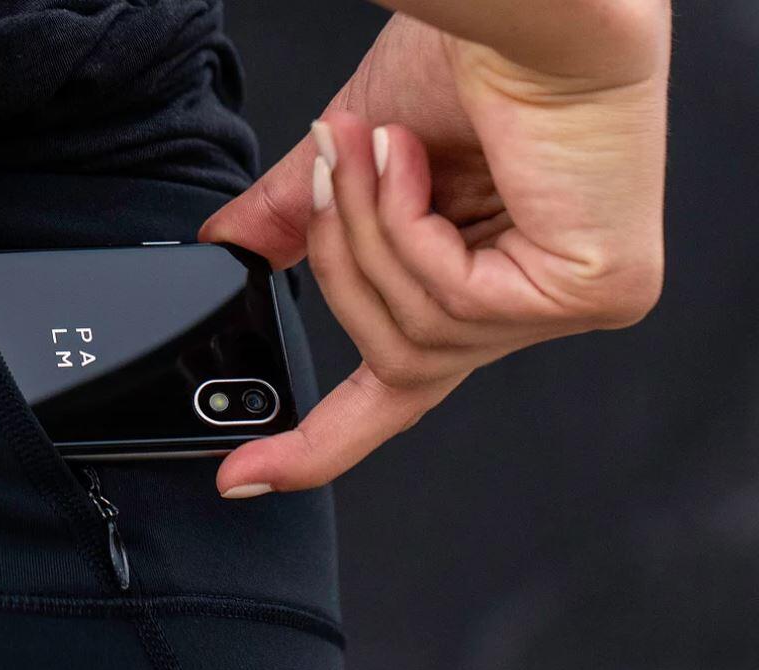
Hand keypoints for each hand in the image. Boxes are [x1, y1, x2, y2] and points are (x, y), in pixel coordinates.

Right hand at [202, 3, 669, 497]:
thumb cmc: (475, 57)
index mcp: (484, 273)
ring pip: (416, 337)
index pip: (403, 392)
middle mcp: (534, 298)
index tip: (243, 477)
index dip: (317, 443)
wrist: (530, 8)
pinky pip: (453, 306)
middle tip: (326, 171)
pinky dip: (410, 230)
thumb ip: (295, 221)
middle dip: (341, 264)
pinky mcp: (594, 292)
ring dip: (369, 233)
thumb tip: (223, 251)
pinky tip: (417, 164)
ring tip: (371, 150)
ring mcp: (570, 301)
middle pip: (395, 359)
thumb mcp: (352, 160)